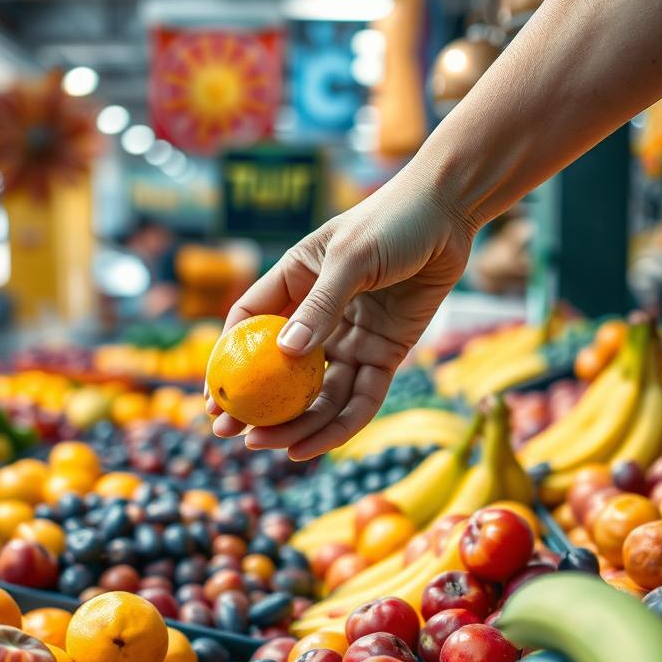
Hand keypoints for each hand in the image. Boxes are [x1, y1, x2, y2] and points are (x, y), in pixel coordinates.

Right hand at [207, 168, 474, 458]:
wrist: (448, 214)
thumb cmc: (392, 221)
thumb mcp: (349, 258)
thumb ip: (321, 305)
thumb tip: (285, 353)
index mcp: (295, 282)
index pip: (250, 328)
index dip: (228, 363)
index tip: (212, 397)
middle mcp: (320, 316)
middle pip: (282, 372)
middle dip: (257, 407)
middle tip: (233, 437)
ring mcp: (352, 338)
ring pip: (319, 393)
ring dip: (296, 424)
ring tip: (270, 447)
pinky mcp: (385, 353)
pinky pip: (361, 396)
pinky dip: (340, 424)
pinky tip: (314, 446)